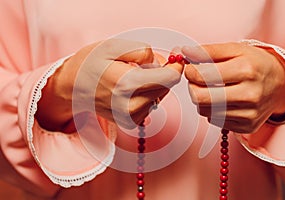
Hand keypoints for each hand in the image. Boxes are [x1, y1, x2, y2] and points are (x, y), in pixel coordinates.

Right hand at [36, 39, 183, 130]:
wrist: (72, 87)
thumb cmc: (90, 64)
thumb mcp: (114, 46)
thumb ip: (143, 51)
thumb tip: (162, 63)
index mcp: (128, 84)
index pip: (171, 78)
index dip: (175, 66)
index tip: (173, 58)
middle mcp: (131, 105)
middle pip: (167, 86)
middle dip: (162, 73)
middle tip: (143, 64)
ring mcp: (131, 117)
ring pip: (160, 96)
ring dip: (153, 84)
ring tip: (132, 77)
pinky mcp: (130, 122)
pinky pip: (151, 105)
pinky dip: (146, 95)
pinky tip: (130, 90)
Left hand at [182, 42, 284, 132]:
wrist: (281, 84)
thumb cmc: (255, 64)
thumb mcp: (235, 50)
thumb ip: (208, 51)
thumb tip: (184, 52)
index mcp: (246, 70)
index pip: (202, 76)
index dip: (190, 71)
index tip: (191, 68)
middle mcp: (249, 95)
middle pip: (200, 98)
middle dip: (192, 87)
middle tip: (197, 80)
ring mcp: (249, 114)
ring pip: (205, 111)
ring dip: (202, 100)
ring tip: (212, 89)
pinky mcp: (247, 127)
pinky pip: (215, 121)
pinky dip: (213, 110)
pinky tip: (222, 101)